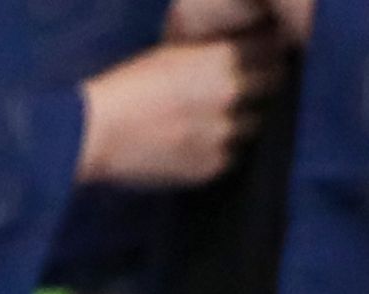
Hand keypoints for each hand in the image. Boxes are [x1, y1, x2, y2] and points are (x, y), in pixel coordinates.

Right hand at [75, 30, 269, 190]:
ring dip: (237, 124)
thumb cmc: (127, 88)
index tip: (259, 62)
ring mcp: (225, 133)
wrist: (96, 133)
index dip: (267, 57)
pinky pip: (229, 157)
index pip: (272, 52)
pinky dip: (216, 152)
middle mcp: (232, 94)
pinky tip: (189, 145)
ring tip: (206, 123)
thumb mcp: (173, 54)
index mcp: (222, 60)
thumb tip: (240, 52)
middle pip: (270, 88)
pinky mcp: (213, 166)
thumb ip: (212, 54)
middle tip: (236, 93)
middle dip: (259, 89)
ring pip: (251, 126)